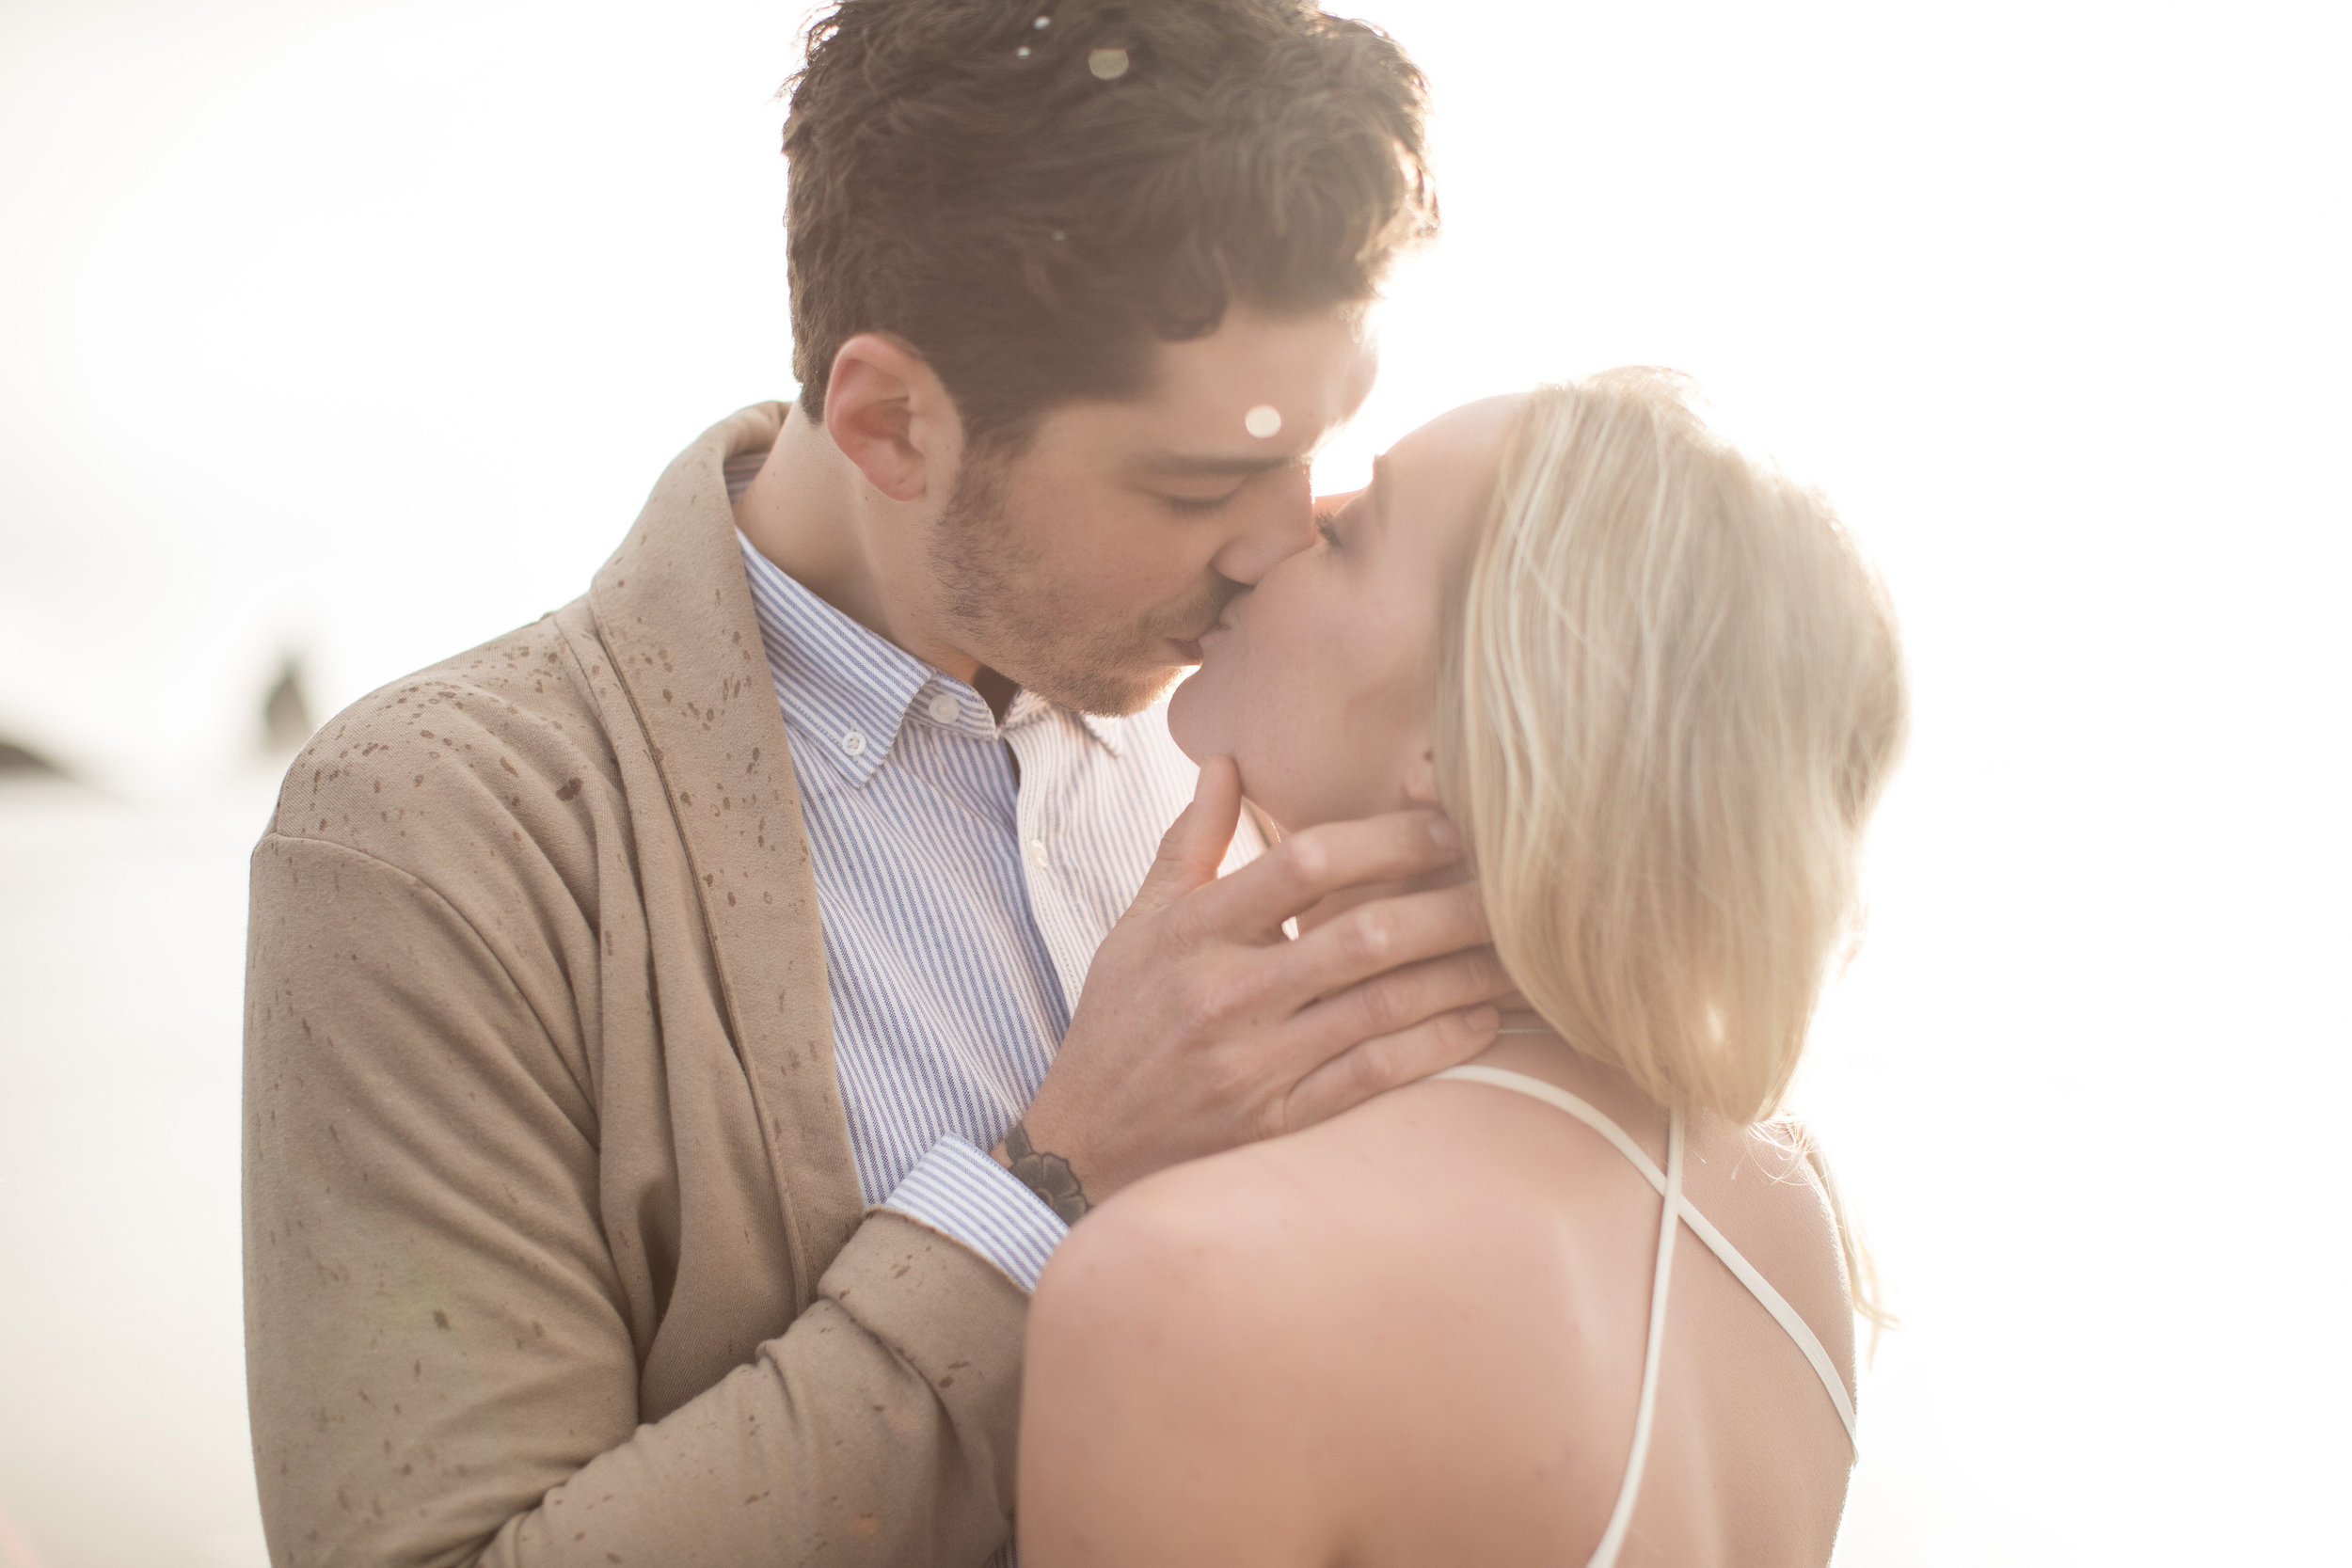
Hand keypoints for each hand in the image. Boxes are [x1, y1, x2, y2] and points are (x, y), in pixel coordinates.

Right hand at [1001, 756, 1507, 1209]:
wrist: (1081, 1149)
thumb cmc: (1119, 1023)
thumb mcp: (1139, 924)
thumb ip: (1189, 842)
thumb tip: (1225, 762)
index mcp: (1195, 931)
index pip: (1303, 864)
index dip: (1386, 838)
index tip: (1448, 824)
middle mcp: (1226, 994)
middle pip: (1360, 935)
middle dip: (1448, 906)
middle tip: (1513, 886)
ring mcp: (1253, 1065)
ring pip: (1380, 1008)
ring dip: (1460, 976)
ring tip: (1519, 952)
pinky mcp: (1275, 1125)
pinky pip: (1370, 1079)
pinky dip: (1433, 1049)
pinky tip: (1482, 1024)